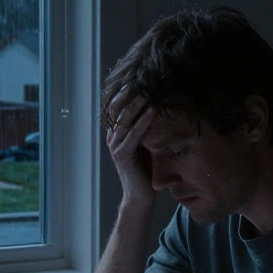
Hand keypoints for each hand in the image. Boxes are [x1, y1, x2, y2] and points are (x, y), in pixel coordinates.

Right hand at [105, 85, 156, 206]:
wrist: (140, 197)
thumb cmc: (147, 170)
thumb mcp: (147, 144)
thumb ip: (147, 128)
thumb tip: (160, 106)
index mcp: (116, 133)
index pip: (116, 106)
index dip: (125, 91)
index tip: (138, 76)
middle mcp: (112, 137)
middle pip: (117, 108)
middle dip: (129, 92)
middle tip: (142, 76)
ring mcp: (115, 146)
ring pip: (124, 119)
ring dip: (137, 103)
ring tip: (149, 89)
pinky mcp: (123, 155)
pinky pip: (133, 134)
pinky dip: (143, 121)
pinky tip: (153, 110)